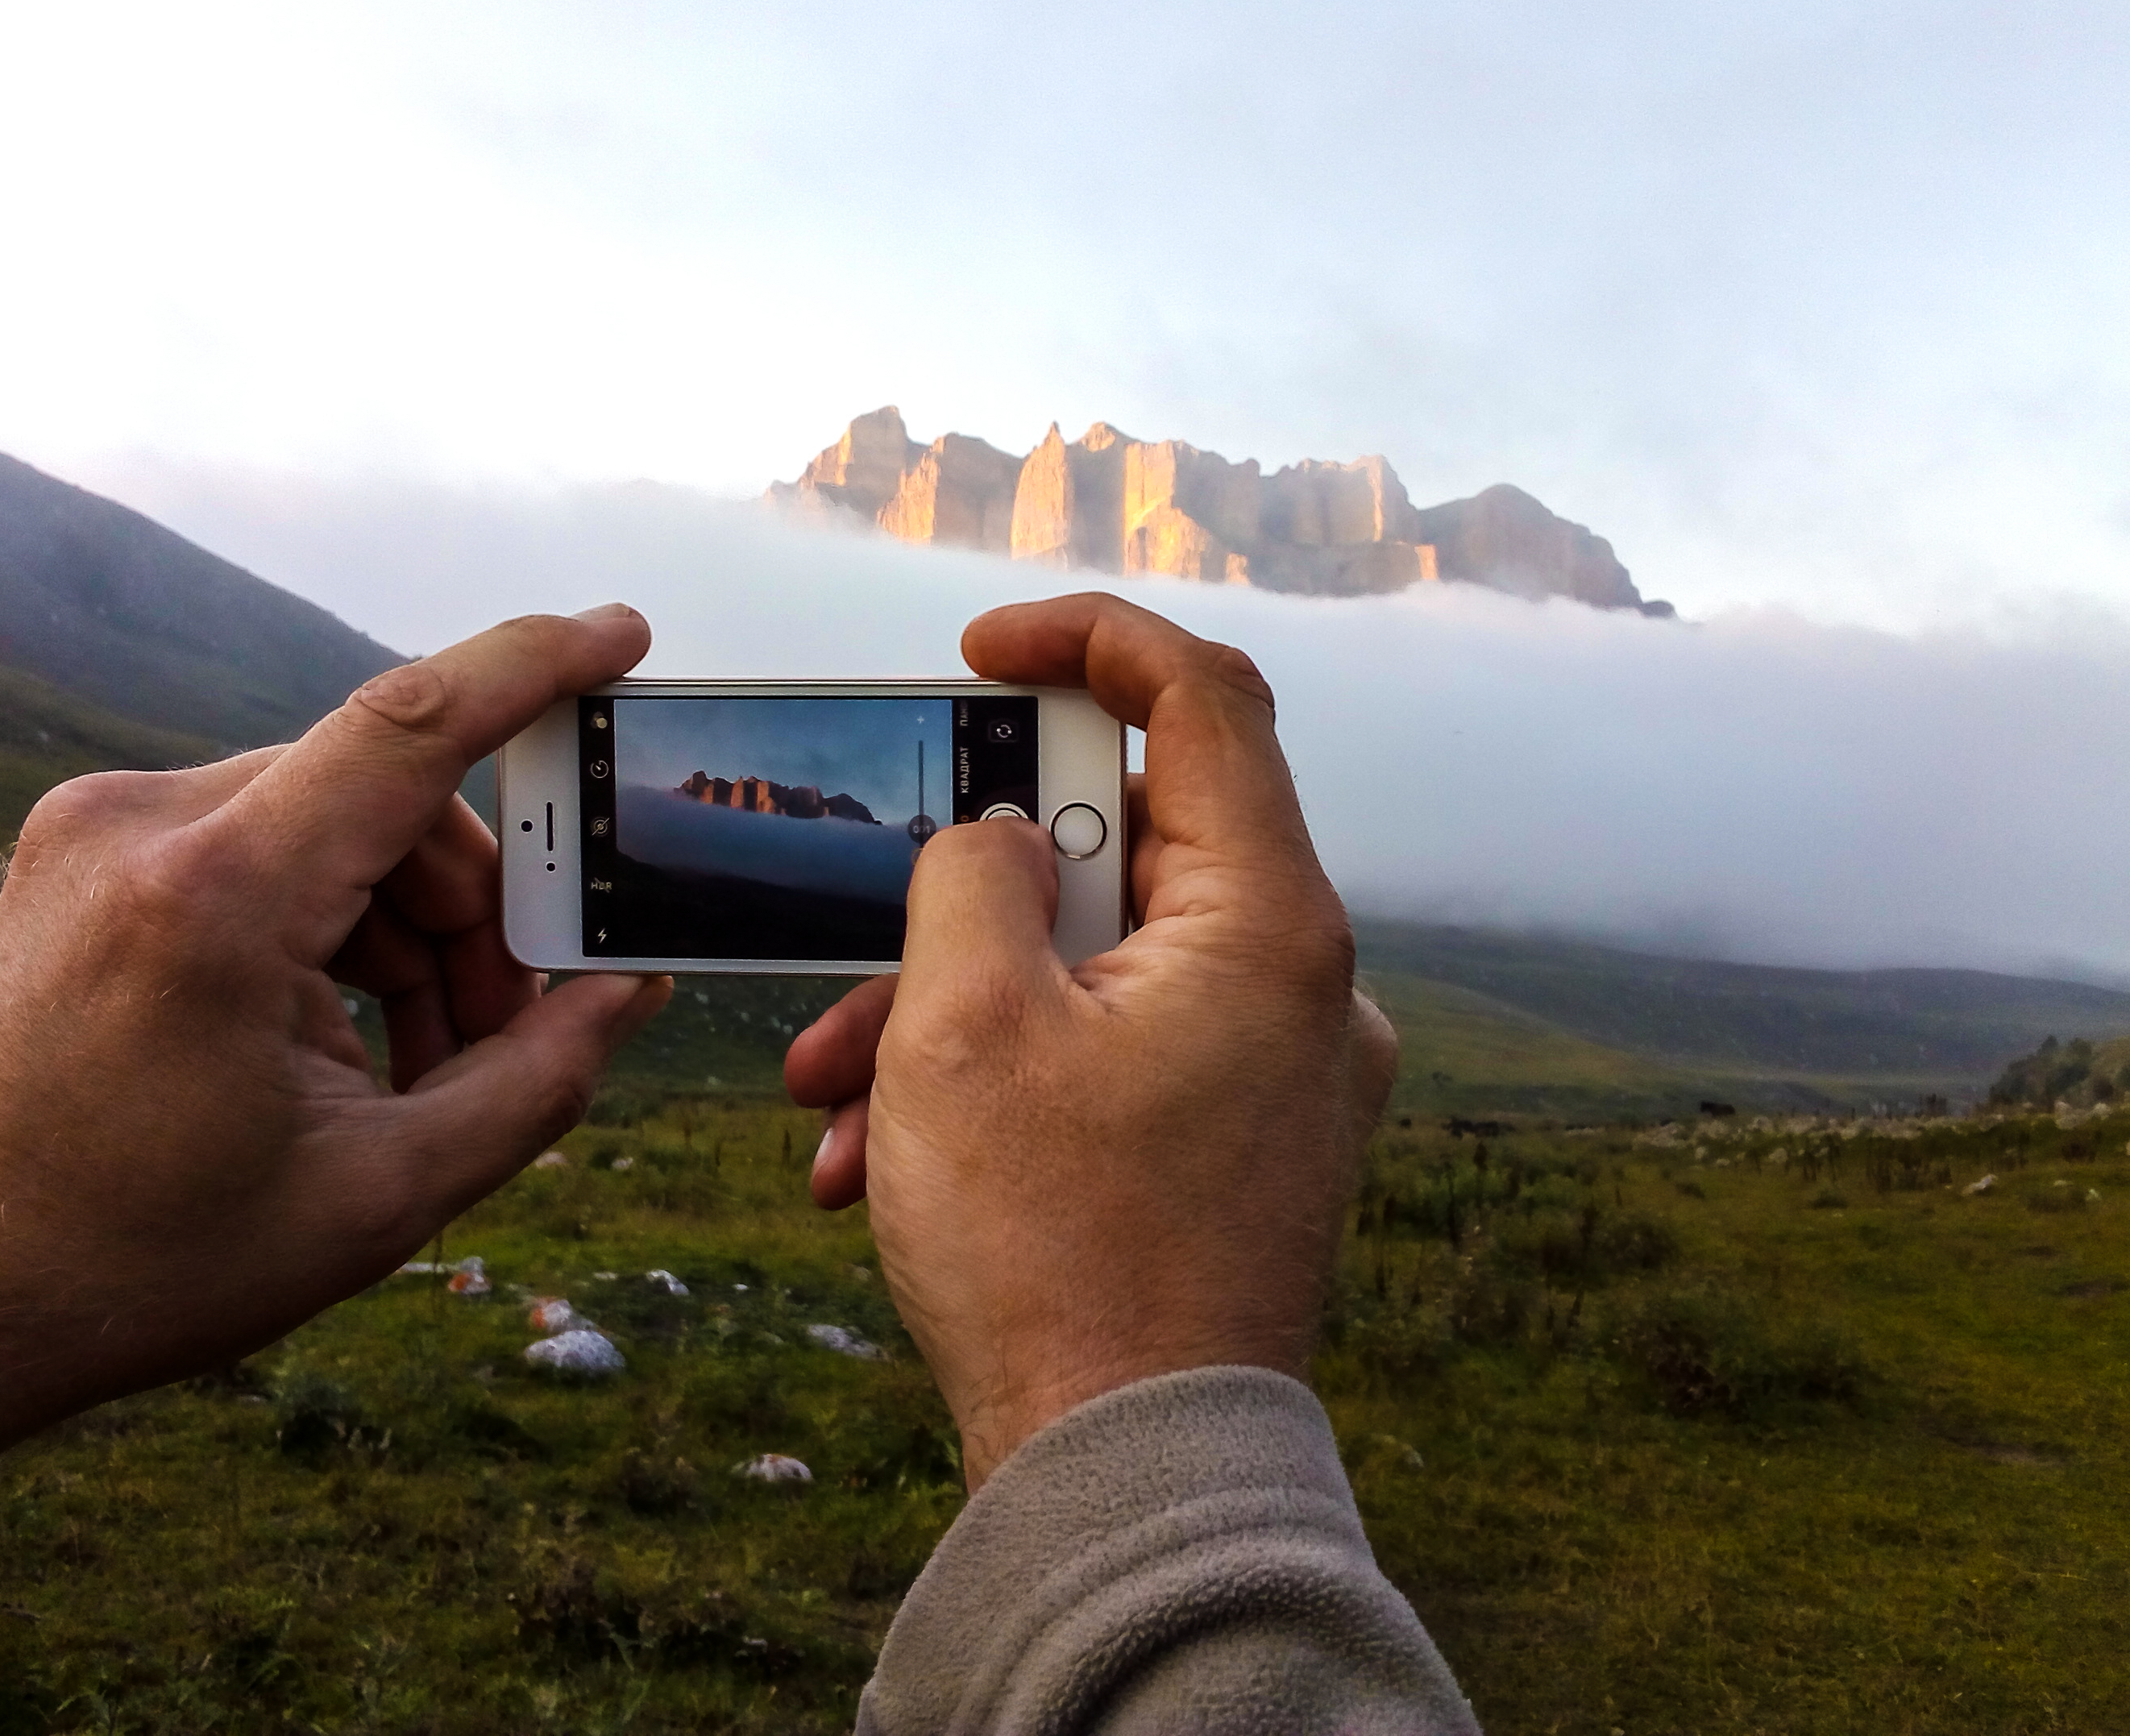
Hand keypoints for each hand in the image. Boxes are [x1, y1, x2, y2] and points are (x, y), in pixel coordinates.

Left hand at [0, 608, 671, 1468]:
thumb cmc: (142, 1260)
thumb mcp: (381, 1193)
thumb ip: (536, 1079)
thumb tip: (629, 988)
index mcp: (213, 898)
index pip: (409, 727)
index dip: (532, 668)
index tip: (621, 636)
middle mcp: (143, 825)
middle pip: (388, 800)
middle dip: (476, 909)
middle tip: (508, 1032)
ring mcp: (98, 829)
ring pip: (330, 821)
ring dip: (405, 927)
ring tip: (417, 1066)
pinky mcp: (81, 852)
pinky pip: (258, 843)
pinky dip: (326, 923)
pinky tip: (336, 1041)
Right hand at [784, 593, 1395, 1486]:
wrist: (1131, 1490)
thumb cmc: (1054, 1257)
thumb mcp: (963, 1028)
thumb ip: (976, 874)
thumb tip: (1008, 838)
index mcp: (1270, 927)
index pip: (1208, 698)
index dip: (1090, 640)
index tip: (981, 650)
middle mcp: (1303, 989)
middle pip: (1129, 849)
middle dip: (967, 889)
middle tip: (862, 940)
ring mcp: (1281, 1078)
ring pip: (1099, 971)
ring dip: (954, 1010)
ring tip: (826, 1098)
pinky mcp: (1244, 1151)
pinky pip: (1118, 1063)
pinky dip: (1007, 1082)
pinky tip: (881, 1164)